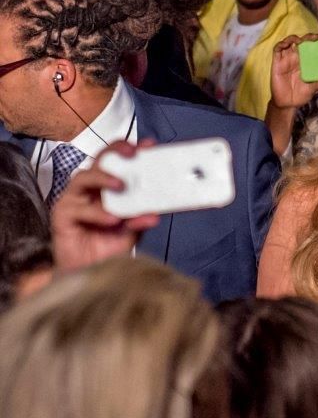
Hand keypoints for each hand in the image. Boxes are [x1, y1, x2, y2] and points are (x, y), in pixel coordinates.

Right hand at [50, 141, 159, 270]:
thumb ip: (140, 220)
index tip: (149, 146)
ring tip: (121, 185)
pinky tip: (112, 219)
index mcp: (108, 188)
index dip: (130, 151)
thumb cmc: (107, 246)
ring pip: (83, 177)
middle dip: (115, 152)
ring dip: (103, 178)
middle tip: (132, 153)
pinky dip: (97, 213)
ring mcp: (74, 200)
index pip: (117, 163)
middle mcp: (90, 190)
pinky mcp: (62, 215)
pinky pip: (78, 209)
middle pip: (98, 161)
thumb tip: (155, 214)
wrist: (89, 272)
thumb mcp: (131, 232)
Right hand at [271, 34, 317, 109]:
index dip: (315, 42)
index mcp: (305, 63)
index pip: (310, 48)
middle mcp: (295, 59)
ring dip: (293, 38)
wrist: (287, 104)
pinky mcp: (277, 64)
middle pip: (300, 43)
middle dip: (307, 37)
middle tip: (315, 37)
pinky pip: (277, 50)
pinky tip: (286, 44)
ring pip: (287, 43)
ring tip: (299, 40)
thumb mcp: (312, 90)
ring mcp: (286, 60)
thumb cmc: (300, 95)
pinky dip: (280, 44)